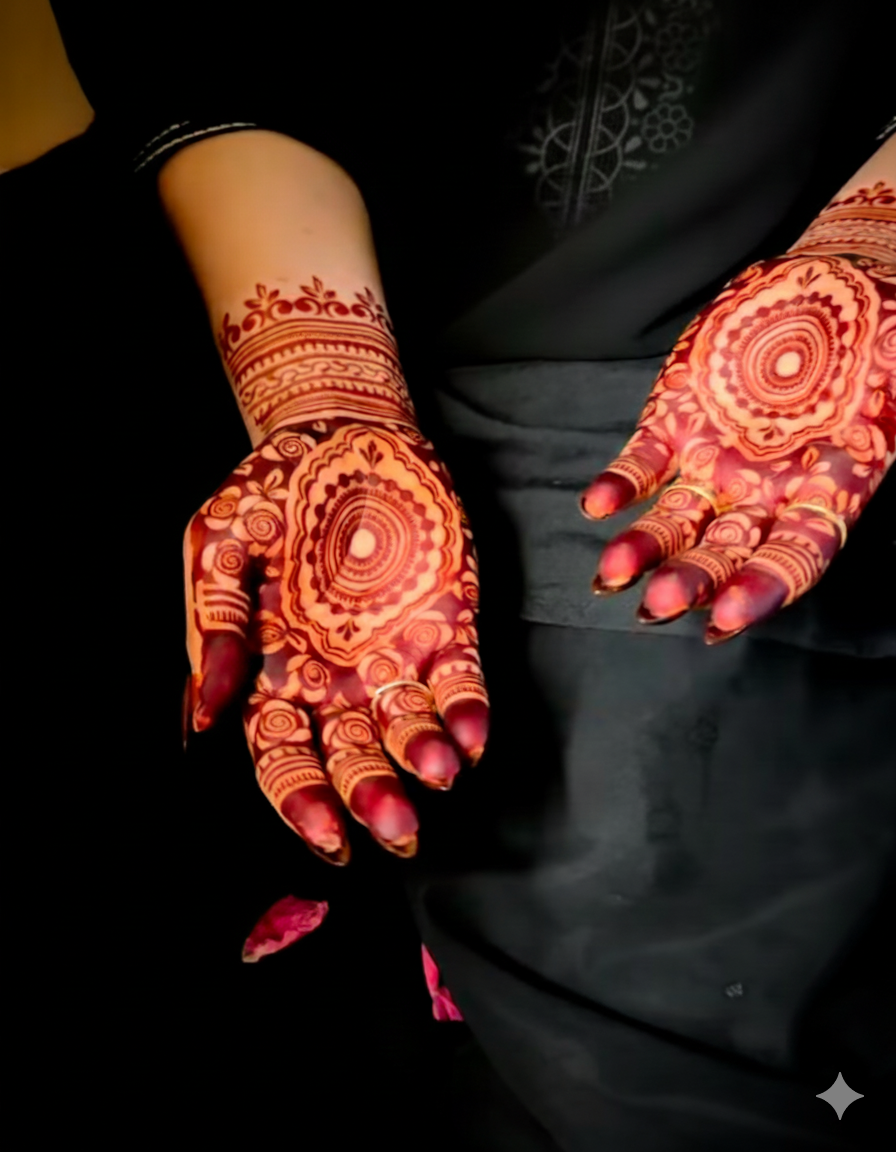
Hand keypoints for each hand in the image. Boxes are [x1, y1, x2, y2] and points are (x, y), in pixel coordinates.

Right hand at [184, 280, 487, 864]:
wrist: (340, 433)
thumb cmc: (270, 493)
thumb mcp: (218, 546)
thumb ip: (213, 625)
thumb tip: (202, 713)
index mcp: (275, 673)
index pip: (285, 754)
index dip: (302, 799)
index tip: (326, 835)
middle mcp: (337, 680)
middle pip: (352, 758)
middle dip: (372, 797)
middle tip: (396, 831)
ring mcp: (394, 654)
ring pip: (409, 728)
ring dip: (423, 756)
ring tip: (436, 775)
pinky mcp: (445, 623)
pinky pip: (461, 678)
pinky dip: (468, 709)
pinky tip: (472, 735)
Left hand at [581, 181, 895, 642]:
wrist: (833, 288)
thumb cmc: (881, 336)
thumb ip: (887, 431)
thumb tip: (884, 449)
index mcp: (826, 492)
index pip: (793, 558)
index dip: (761, 590)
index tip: (726, 618)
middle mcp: (765, 491)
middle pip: (725, 551)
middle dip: (692, 579)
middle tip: (658, 605)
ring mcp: (716, 462)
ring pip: (677, 520)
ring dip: (646, 547)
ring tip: (612, 572)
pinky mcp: (676, 426)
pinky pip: (642, 465)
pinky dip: (618, 485)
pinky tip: (596, 505)